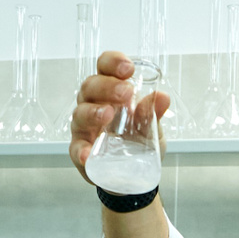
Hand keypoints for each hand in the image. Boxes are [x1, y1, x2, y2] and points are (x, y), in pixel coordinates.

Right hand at [69, 50, 169, 180]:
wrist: (132, 174)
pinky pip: (76, 148)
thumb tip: (162, 97)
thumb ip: (152, 113)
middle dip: (107, 86)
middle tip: (126, 92)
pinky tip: (88, 153)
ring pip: (80, 113)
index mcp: (110, 91)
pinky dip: (81, 150)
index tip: (128, 69)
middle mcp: (93, 104)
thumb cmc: (136, 142)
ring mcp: (84, 127)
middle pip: (90, 86)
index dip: (113, 62)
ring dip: (93, 111)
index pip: (104, 67)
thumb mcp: (150, 127)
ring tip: (108, 115)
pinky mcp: (80, 150)